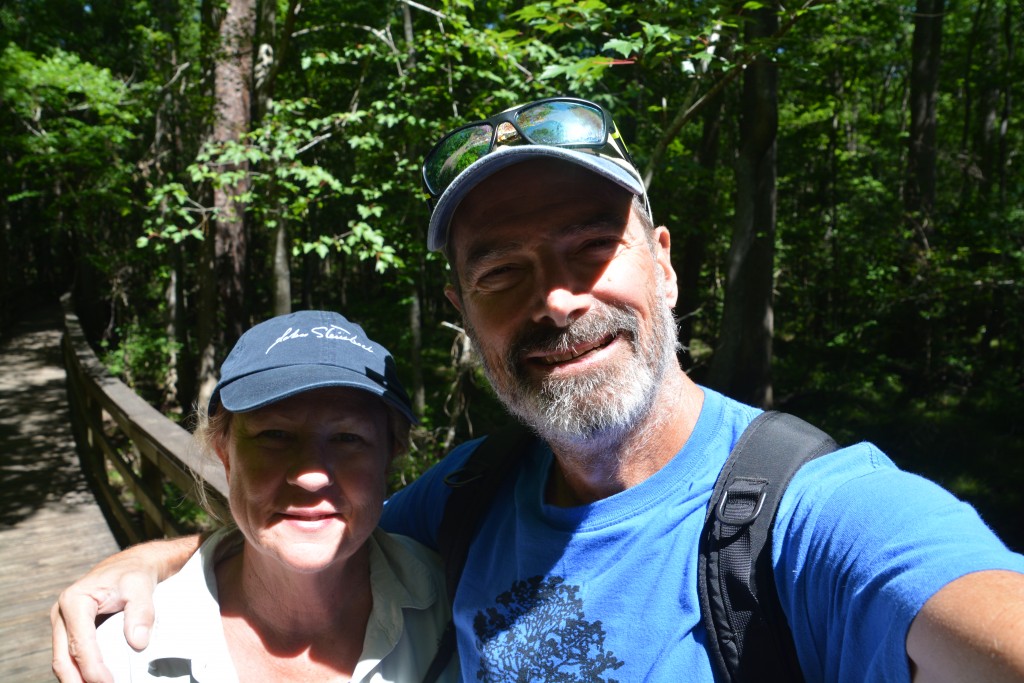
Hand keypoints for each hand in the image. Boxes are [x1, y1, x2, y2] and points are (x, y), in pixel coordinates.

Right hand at [50, 535, 200, 682]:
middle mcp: (62, 613)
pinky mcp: (70, 630)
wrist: (131, 566)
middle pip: (63, 658)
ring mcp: (63, 623)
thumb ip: (142, 613)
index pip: (80, 643)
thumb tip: (138, 643)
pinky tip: (96, 679)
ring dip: (78, 678)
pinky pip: (70, 656)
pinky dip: (80, 670)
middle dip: (78, 680)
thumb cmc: (134, 574)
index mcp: (74, 600)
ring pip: (63, 660)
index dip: (92, 668)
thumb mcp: (141, 587)